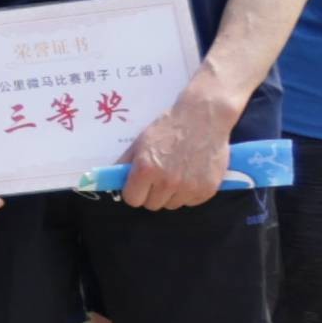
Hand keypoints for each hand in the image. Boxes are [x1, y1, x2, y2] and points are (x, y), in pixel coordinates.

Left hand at [121, 83, 236, 214]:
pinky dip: (190, 193)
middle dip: (153, 193)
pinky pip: (191, 202)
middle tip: (160, 176)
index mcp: (146, 170)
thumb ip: (125, 164)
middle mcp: (167, 182)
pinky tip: (192, 175)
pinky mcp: (207, 190)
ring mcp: (189, 188)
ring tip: (178, 173)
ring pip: (172, 205)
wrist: (204, 117)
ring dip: (172, 194)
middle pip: (152, 205)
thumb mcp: (140, 142)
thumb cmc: (169, 128)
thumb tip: (114, 181)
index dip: (134, 191)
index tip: (139, 184)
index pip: (132, 199)